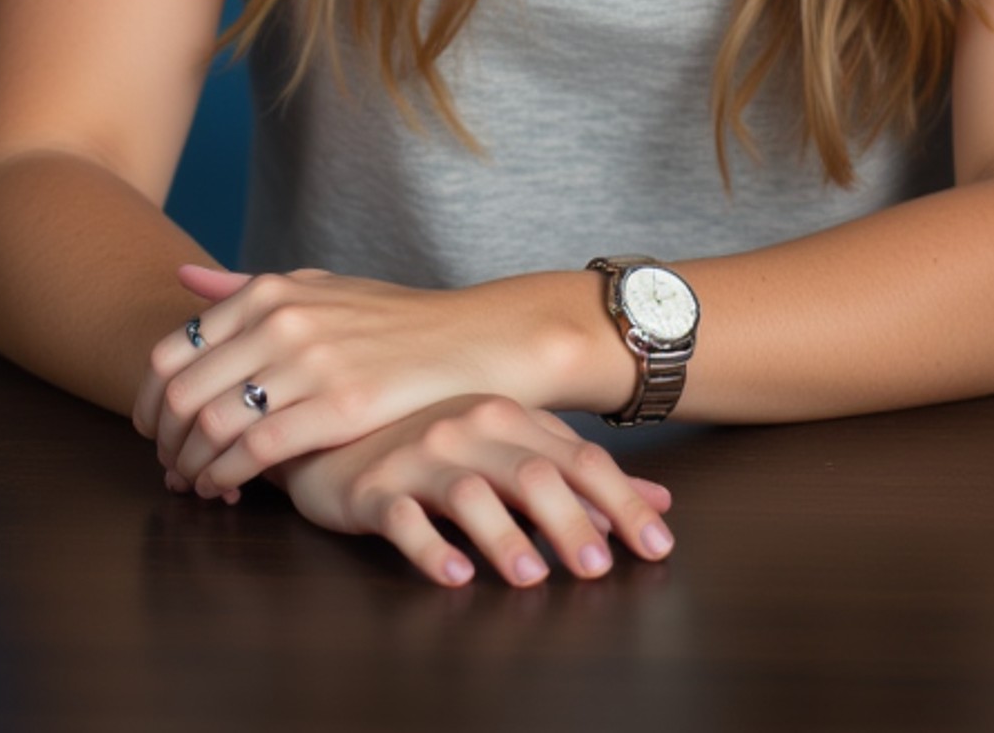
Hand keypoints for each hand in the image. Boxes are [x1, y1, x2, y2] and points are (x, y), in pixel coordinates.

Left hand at [135, 262, 584, 494]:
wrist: (470, 340)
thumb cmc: (390, 320)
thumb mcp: (318, 286)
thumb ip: (247, 287)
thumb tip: (182, 280)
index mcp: (269, 292)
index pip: (171, 351)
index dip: (149, 401)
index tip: (153, 430)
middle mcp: (282, 321)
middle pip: (181, 394)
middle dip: (163, 443)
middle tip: (168, 466)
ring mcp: (311, 362)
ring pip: (212, 425)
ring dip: (190, 466)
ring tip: (194, 484)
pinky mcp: (339, 406)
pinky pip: (257, 450)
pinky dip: (227, 477)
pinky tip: (227, 490)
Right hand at [264, 394, 676, 588]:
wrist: (335, 428)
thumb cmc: (432, 441)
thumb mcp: (511, 449)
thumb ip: (579, 476)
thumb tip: (656, 502)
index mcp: (508, 416)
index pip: (579, 458)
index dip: (623, 500)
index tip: (658, 545)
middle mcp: (467, 429)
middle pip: (530, 474)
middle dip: (570, 522)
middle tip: (600, 570)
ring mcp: (417, 456)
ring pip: (469, 493)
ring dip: (503, 535)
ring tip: (531, 576)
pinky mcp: (372, 489)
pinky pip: (401, 518)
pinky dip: (430, 547)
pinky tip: (456, 575)